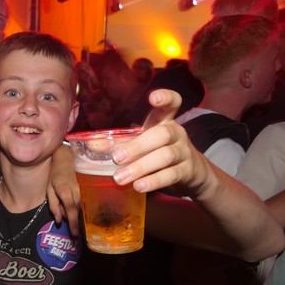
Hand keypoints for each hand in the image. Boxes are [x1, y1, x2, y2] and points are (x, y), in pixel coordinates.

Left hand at [47, 89, 184, 234]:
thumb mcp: (143, 143)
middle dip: (138, 146)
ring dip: (141, 167)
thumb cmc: (159, 153)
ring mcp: (184, 152)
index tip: (153, 97)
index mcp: (165, 122)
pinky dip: (154, 181)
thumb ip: (121, 143)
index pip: (172, 103)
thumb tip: (91, 145)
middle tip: (116, 158)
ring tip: (120, 178)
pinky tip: (139, 186)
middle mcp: (177, 134)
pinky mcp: (187, 171)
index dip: (166, 97)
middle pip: (161, 135)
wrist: (192, 172)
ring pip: (165, 156)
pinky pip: (171, 175)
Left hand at [47, 146, 80, 236]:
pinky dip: (77, 211)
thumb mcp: (49, 189)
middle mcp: (76, 192)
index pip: (70, 210)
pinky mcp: (85, 191)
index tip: (74, 235)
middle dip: (73, 224)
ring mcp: (82, 191)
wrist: (66, 159)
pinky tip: (73, 213)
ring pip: (79, 209)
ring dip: (74, 217)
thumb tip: (59, 221)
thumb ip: (53, 205)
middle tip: (72, 237)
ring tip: (71, 223)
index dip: (73, 223)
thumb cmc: (55, 174)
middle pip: (75, 212)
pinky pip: (81, 205)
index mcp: (65, 191)